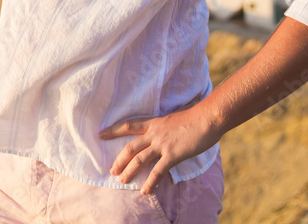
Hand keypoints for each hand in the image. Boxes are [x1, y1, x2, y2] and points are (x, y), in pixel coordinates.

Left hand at [98, 105, 221, 194]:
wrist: (206, 118)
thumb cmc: (193, 117)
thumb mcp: (172, 119)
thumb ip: (163, 128)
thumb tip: (161, 134)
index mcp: (153, 122)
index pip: (128, 125)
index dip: (113, 130)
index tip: (101, 134)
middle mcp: (154, 133)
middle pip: (130, 147)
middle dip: (119, 160)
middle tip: (111, 170)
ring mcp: (162, 144)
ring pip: (140, 160)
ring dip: (129, 171)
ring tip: (122, 181)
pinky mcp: (173, 155)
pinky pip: (158, 171)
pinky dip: (150, 182)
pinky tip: (145, 191)